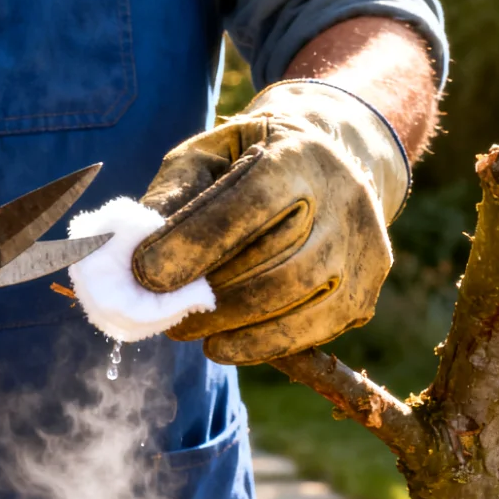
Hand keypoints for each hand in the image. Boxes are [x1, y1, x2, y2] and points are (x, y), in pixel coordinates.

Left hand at [132, 80, 408, 364]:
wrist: (335, 158)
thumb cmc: (251, 158)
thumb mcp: (207, 155)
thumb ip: (172, 195)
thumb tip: (133, 252)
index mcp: (299, 153)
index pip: (250, 203)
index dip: (194, 242)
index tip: (144, 273)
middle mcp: (344, 197)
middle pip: (276, 260)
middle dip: (209, 295)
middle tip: (160, 312)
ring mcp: (362, 248)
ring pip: (296, 298)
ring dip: (232, 325)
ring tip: (187, 329)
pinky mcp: (365, 290)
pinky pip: (314, 330)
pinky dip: (262, 345)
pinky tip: (225, 345)